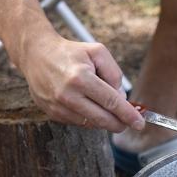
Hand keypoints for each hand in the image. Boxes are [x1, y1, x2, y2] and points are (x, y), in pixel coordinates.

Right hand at [17, 32, 144, 131]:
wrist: (36, 54)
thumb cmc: (71, 53)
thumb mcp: (98, 52)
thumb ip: (114, 74)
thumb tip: (122, 99)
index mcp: (81, 78)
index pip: (111, 102)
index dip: (128, 115)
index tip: (140, 123)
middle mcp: (68, 95)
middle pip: (103, 119)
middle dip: (120, 124)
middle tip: (130, 122)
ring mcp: (58, 107)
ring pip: (91, 124)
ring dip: (105, 120)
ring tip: (108, 109)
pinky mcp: (52, 114)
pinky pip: (79, 123)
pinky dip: (90, 118)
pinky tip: (90, 106)